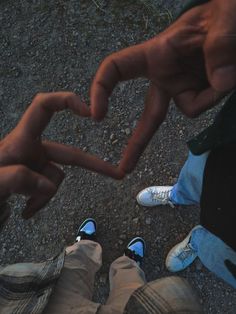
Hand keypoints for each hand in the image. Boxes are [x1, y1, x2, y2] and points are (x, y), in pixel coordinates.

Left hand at [0, 92, 122, 222]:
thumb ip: (17, 179)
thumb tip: (48, 186)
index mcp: (20, 139)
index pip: (43, 107)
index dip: (65, 101)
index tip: (87, 111)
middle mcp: (31, 148)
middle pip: (69, 153)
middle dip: (94, 165)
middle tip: (117, 174)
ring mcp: (34, 165)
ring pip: (56, 178)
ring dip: (45, 195)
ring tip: (27, 208)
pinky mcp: (34, 180)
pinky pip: (49, 190)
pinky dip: (41, 202)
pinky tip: (26, 212)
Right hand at [90, 0, 234, 172]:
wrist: (235, 20)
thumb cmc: (222, 11)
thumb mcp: (223, 18)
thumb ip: (220, 45)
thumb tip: (222, 83)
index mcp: (157, 54)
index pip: (116, 69)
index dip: (100, 89)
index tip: (96, 116)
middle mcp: (165, 75)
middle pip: (148, 115)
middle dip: (137, 143)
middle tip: (124, 169)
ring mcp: (182, 87)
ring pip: (188, 109)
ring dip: (209, 95)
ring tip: (226, 70)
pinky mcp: (197, 94)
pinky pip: (204, 106)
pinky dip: (216, 95)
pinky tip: (227, 77)